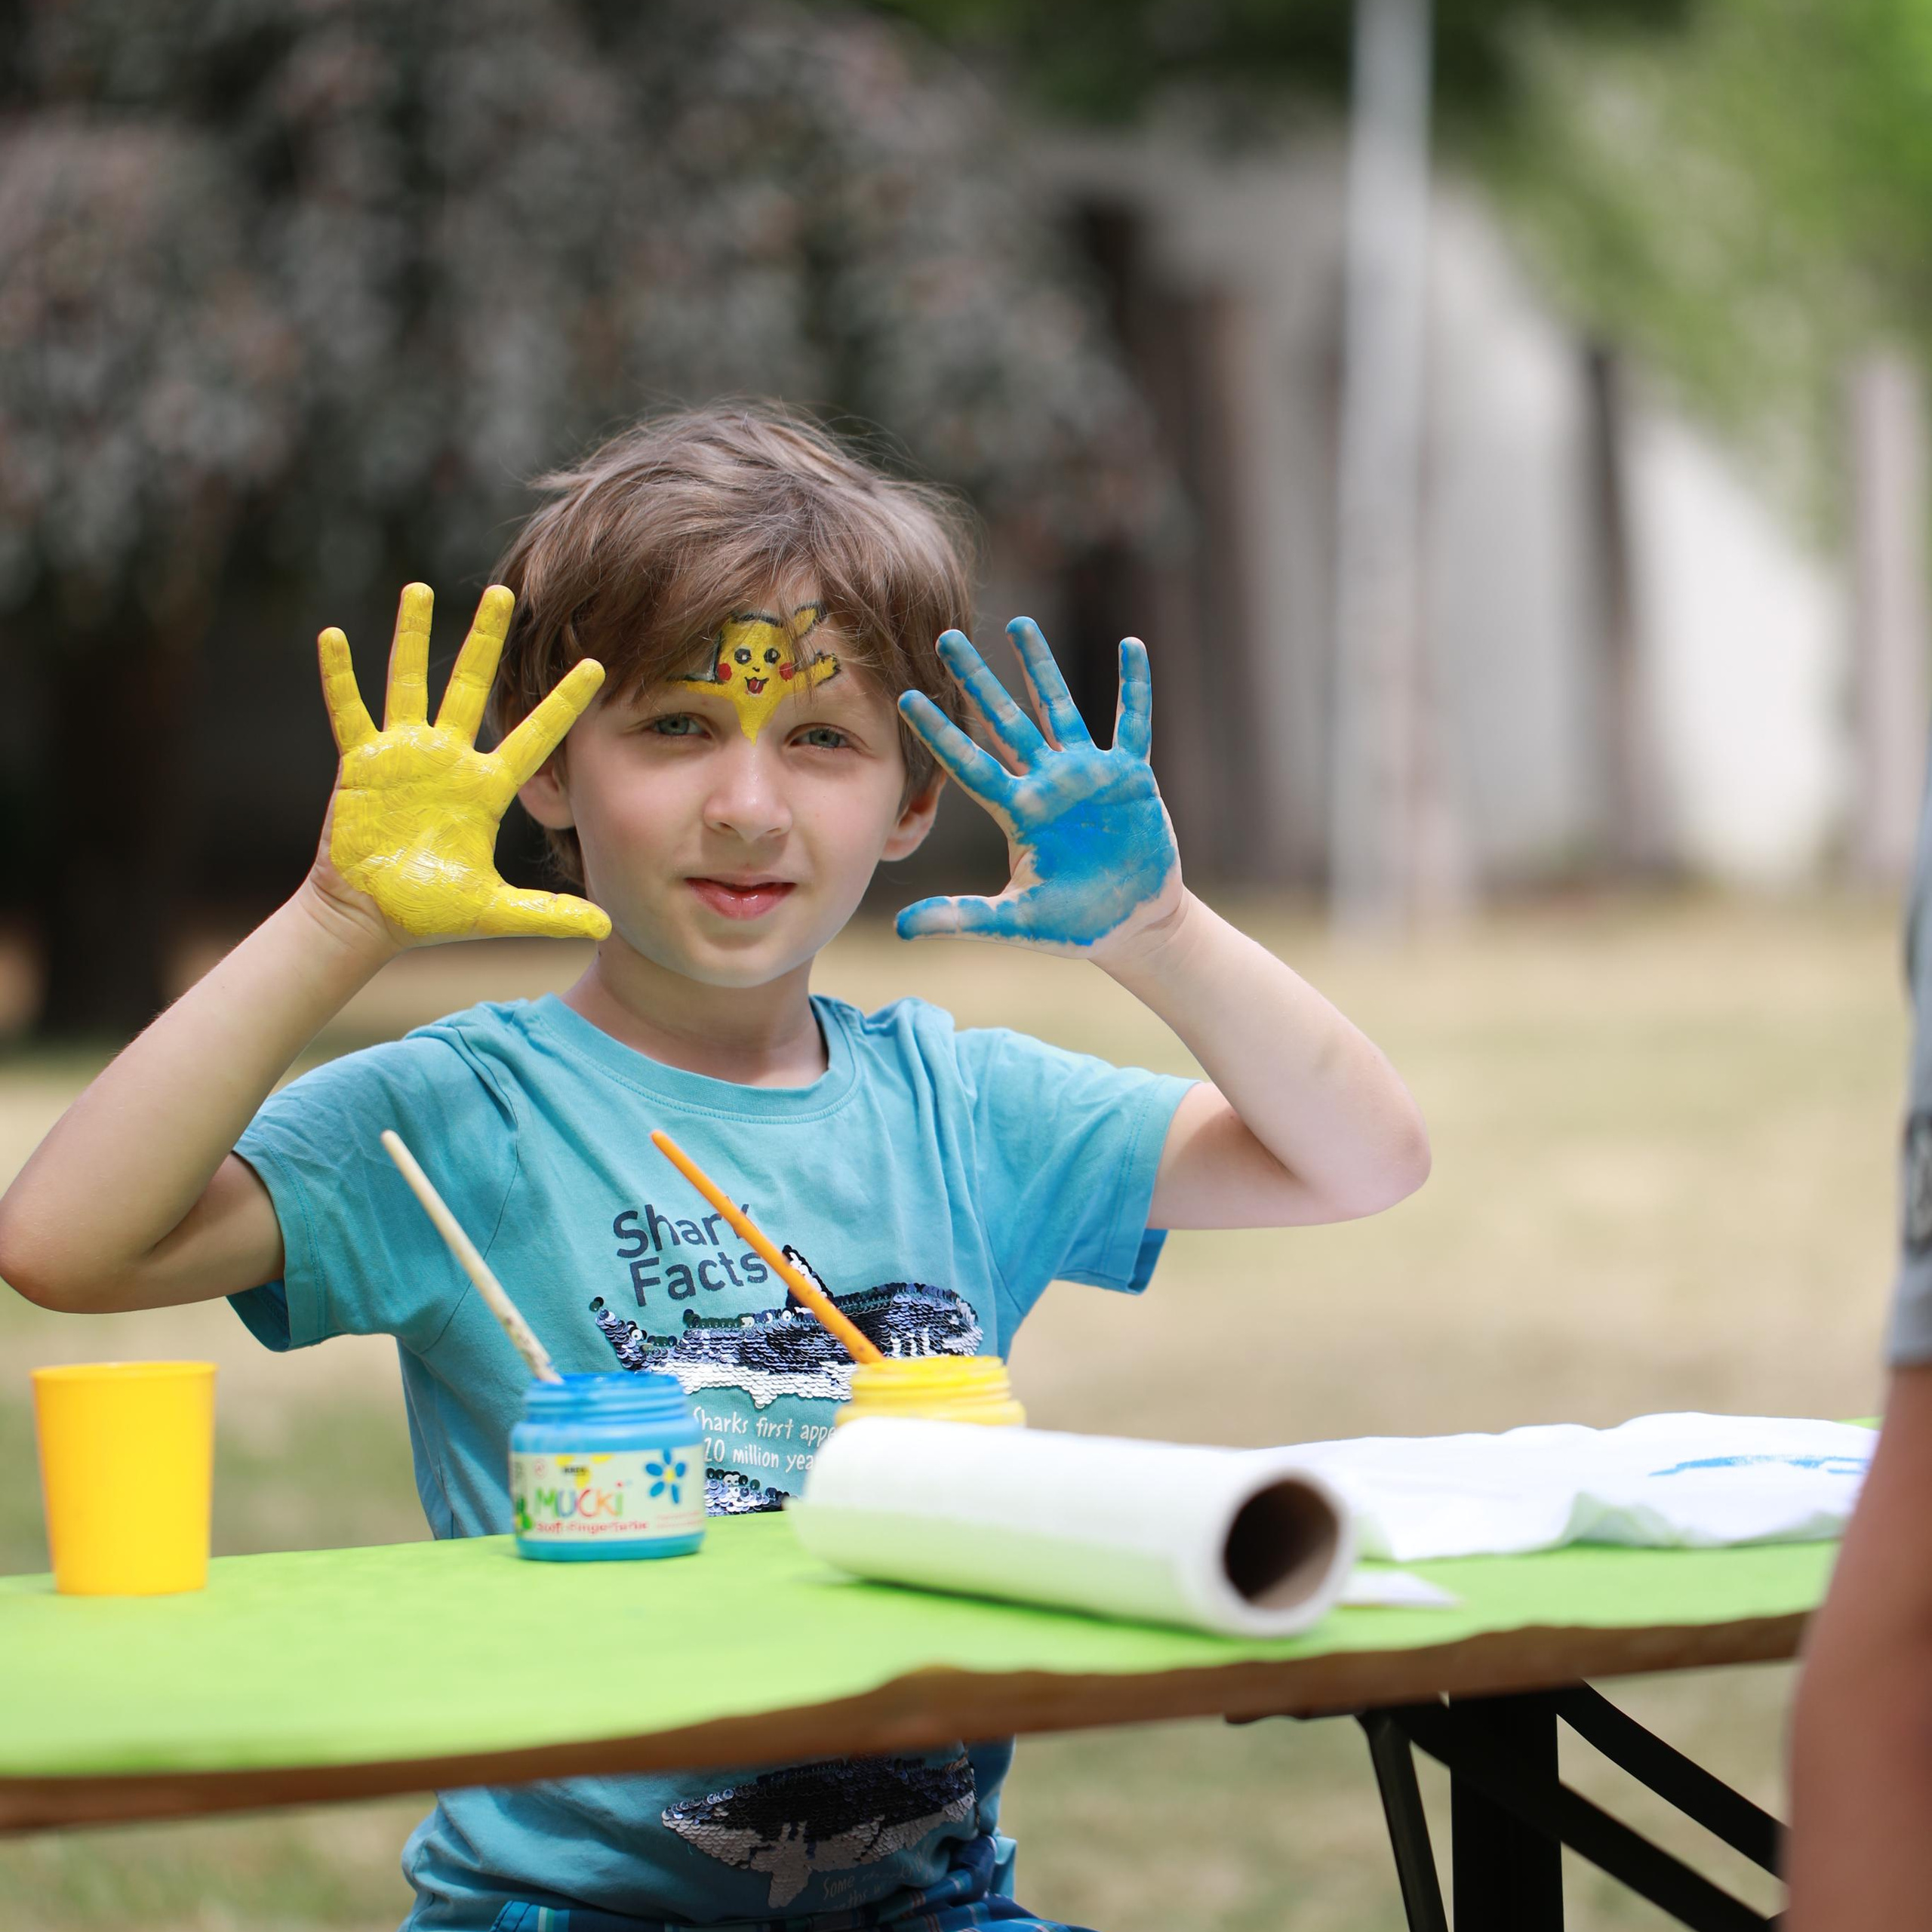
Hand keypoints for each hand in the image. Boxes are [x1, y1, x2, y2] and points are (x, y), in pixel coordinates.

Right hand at [317, 582, 609, 942]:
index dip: (563, 702)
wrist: (370, 917)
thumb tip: (604, 927)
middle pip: (470, 686)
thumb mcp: (496, 911)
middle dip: (486, 640)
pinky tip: (333, 637)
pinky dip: (339, 676)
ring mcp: (403, 755)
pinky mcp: (361, 763)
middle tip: (504, 591)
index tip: (594, 664)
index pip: (535, 735)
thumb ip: (548, 913)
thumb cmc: (430, 910)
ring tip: (419, 589)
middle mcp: (448, 760)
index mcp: (485, 787)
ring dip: (412, 637)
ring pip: (410, 682)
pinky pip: (348, 711)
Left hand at [895, 618, 1181, 958]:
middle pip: (1005, 720)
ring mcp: (1088, 774)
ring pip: (1059, 708)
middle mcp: (1046, 782)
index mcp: (1017, 811)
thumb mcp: (1014, 922)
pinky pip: (1133, 723)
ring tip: (1019, 624)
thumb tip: (898, 928)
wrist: (1133, 924)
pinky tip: (1132, 645)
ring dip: (1040, 666)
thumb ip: (961, 917)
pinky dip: (1134, 686)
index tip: (906, 697)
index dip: (939, 731)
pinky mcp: (1130, 776)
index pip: (969, 763)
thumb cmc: (1073, 923)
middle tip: (947, 636)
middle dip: (977, 679)